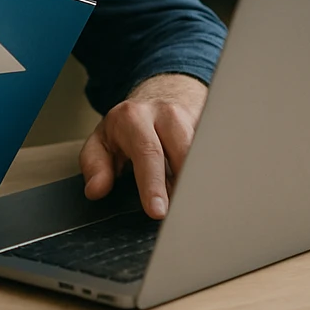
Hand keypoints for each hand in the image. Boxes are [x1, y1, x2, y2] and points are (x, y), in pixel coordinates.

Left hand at [79, 73, 207, 219]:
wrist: (162, 92)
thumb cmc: (129, 126)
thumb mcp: (101, 140)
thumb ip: (94, 165)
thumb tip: (96, 189)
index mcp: (134, 117)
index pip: (147, 152)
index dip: (153, 184)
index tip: (157, 211)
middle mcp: (167, 114)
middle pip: (183, 152)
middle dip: (184, 187)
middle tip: (180, 217)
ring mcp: (193, 119)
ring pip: (204, 154)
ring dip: (199, 183)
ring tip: (194, 207)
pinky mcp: (211, 127)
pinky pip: (215, 155)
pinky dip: (212, 176)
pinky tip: (206, 192)